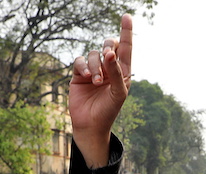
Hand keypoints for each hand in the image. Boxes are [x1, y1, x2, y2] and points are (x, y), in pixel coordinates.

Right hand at [69, 15, 132, 166]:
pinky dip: (83, 66)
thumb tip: (109, 53)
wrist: (91, 125)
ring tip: (96, 81)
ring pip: (94, 53)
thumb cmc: (109, 111)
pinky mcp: (79, 74)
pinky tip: (86, 76)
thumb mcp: (118, 93)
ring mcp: (93, 70)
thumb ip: (116, 72)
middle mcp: (108, 68)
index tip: (127, 16)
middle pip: (109, 45)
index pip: (126, 48)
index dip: (126, 32)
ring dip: (95, 65)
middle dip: (109, 46)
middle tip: (108, 55)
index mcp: (122, 71)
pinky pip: (80, 61)